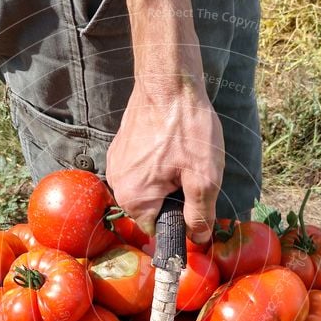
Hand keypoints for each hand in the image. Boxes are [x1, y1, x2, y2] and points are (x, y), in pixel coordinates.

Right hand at [106, 78, 224, 243]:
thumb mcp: (204, 178)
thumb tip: (198, 239)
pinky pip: (142, 168)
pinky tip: (173, 144)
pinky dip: (158, 163)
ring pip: (148, 187)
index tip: (196, 205)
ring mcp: (117, 164)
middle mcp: (118, 184)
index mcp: (134, 198)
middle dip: (174, 198)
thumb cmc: (187, 128)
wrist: (168, 81)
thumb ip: (200, 214)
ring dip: (167, 180)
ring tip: (184, 155)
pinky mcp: (121, 147)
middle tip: (193, 173)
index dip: (180, 222)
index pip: (158, 230)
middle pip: (152, 209)